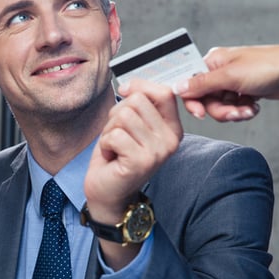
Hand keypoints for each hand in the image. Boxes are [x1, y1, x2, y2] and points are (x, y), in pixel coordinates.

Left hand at [84, 79, 181, 267]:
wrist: (108, 192)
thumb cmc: (117, 157)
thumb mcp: (131, 124)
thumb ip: (138, 103)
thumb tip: (129, 86)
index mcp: (172, 128)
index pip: (164, 92)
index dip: (139, 87)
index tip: (125, 94)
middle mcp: (170, 140)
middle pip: (138, 101)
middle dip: (118, 115)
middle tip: (118, 136)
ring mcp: (157, 152)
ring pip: (124, 116)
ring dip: (110, 130)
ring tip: (115, 147)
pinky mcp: (140, 161)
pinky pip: (115, 135)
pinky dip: (106, 144)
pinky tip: (112, 157)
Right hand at [174, 42, 278, 121]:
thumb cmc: (269, 66)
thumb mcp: (231, 76)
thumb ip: (201, 84)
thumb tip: (176, 87)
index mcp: (213, 61)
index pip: (190, 84)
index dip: (193, 101)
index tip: (200, 113)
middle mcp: (221, 71)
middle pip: (206, 100)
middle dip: (221, 111)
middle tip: (236, 113)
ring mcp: (234, 83)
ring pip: (220, 107)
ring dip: (234, 113)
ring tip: (249, 110)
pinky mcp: (246, 92)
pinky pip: (234, 108)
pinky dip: (243, 111)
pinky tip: (254, 107)